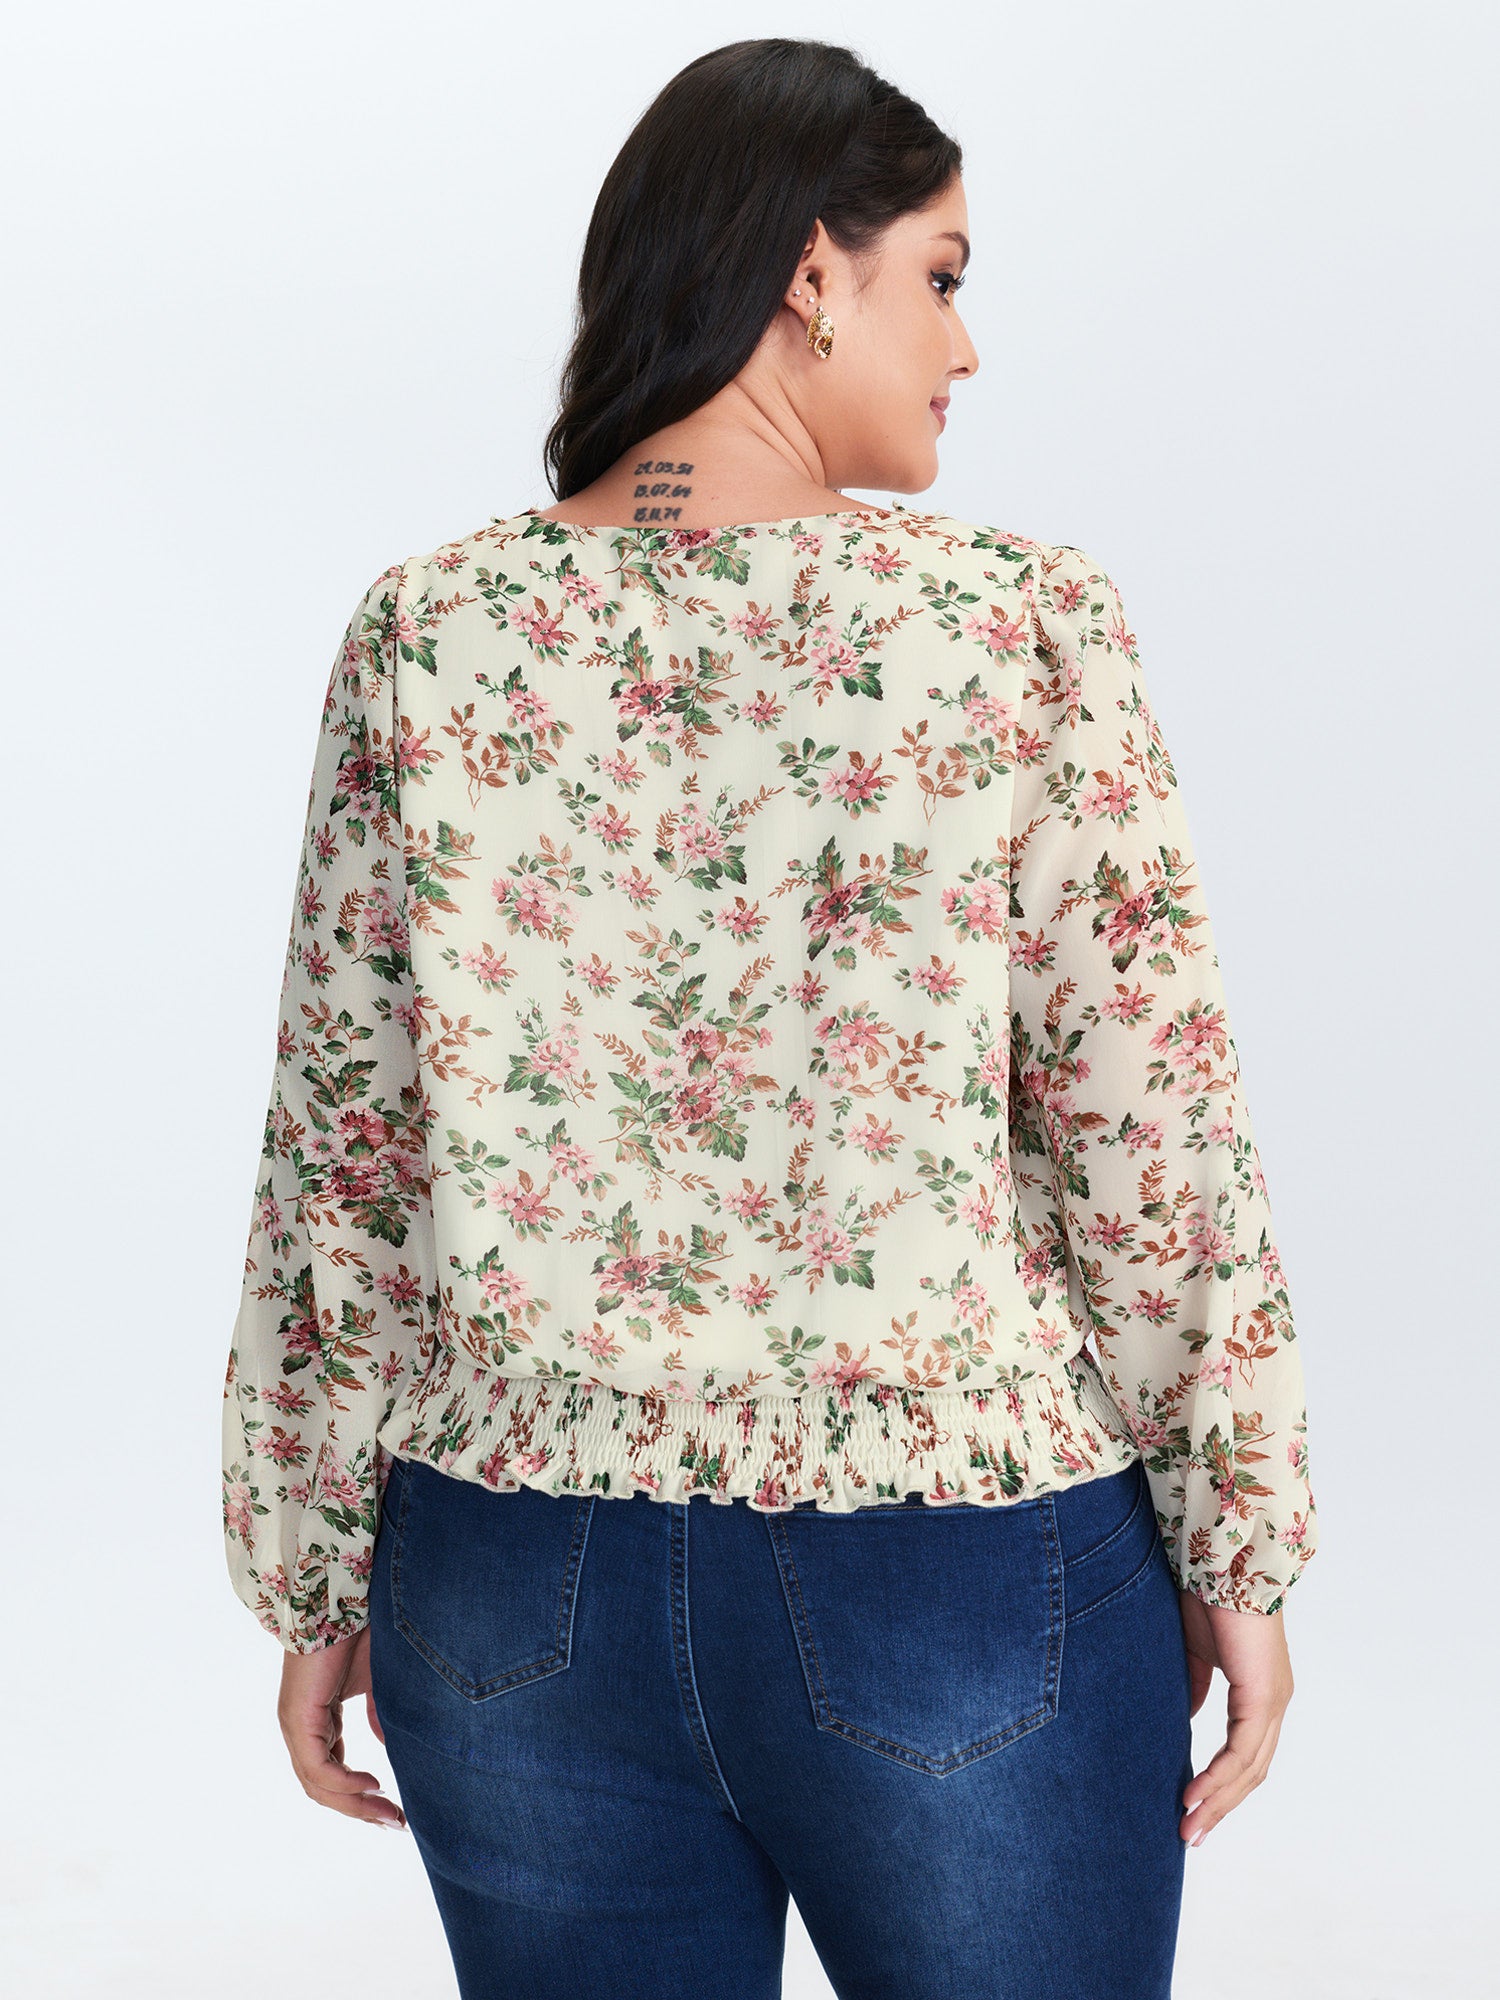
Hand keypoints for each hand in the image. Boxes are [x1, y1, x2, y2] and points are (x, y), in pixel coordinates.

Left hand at [277, 1624, 406, 1830]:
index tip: (394, 1811)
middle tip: (395, 1824)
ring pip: (318, 1785)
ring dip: (354, 1804)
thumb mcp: (375, 1682)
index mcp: (314, 1721)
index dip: (359, 1797)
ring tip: (388, 1813)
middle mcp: (299, 1728)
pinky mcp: (298, 1718)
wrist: (341, 1598)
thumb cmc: (358, 1631)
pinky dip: (344, 1782)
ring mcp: (295, 1725)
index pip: (331, 1773)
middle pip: (323, 1788)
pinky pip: (318, 1767)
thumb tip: (388, 1749)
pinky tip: (372, 1785)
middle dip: (360, 1810)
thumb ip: (377, 1715)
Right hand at [1176, 1590, 1293, 1846]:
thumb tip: (1186, 1721)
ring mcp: (1273, 1701)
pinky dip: (1218, 1777)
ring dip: (1217, 1802)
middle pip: (1251, 1773)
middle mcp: (1274, 1703)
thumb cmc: (1205, 1597)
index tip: (1190, 1810)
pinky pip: (1242, 1751)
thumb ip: (1194, 1689)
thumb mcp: (1193, 1653)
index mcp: (1260, 1693)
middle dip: (1220, 1807)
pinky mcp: (1263, 1696)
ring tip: (1188, 1826)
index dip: (1221, 1787)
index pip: (1245, 1755)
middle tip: (1190, 1835)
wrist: (1220, 1562)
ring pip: (1250, 1769)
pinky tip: (1194, 1795)